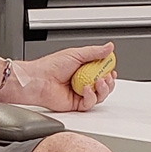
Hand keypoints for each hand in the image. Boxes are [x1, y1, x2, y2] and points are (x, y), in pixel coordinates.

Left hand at [1, 43, 117, 112]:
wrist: (38, 80)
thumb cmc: (50, 66)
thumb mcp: (76, 54)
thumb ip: (95, 52)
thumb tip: (109, 47)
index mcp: (83, 68)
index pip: (102, 71)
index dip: (109, 71)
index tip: (112, 69)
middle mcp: (82, 81)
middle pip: (104, 85)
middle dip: (109, 82)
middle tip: (106, 76)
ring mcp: (80, 93)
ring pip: (100, 95)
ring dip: (103, 89)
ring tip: (98, 81)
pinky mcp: (76, 104)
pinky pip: (90, 103)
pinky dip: (91, 96)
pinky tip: (86, 89)